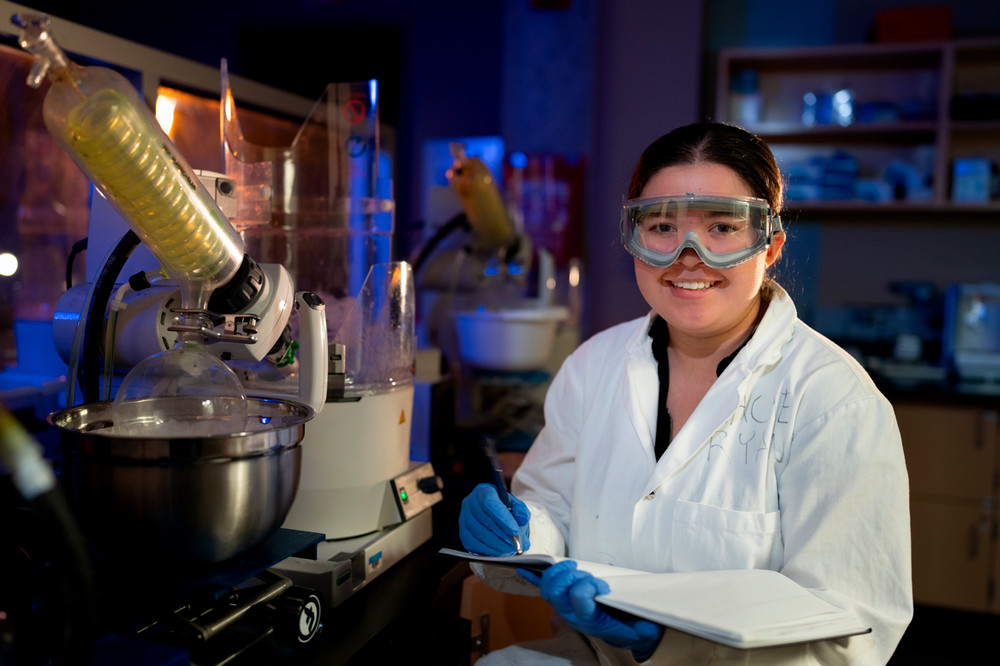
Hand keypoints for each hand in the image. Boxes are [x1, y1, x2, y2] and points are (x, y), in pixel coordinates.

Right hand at [458, 482, 530, 555]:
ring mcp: (464, 518)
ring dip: (496, 544)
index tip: (514, 530)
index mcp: (484, 490)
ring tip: (510, 549)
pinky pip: (473, 544)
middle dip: (501, 535)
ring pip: (478, 533)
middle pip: (484, 519)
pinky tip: (499, 552)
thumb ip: (521, 510)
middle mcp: (470, 502)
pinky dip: (488, 550)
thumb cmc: (506, 510)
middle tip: (515, 545)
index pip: (489, 502)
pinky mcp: (463, 533)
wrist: (497, 518)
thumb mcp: (517, 506)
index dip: (502, 517)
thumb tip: (522, 518)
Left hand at [520, 561, 662, 657]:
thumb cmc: (633, 626)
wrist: (627, 634)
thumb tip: (648, 627)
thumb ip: (643, 628)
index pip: (580, 599)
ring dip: (557, 573)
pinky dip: (534, 578)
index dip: (588, 587)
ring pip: (549, 588)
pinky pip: (544, 589)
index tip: (602, 585)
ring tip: (571, 567)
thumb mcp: (641, 629)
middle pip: (556, 592)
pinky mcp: (564, 602)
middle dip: (567, 577)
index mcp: (592, 621)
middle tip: (582, 572)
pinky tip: (525, 568)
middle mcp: (574, 616)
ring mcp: (566, 608)